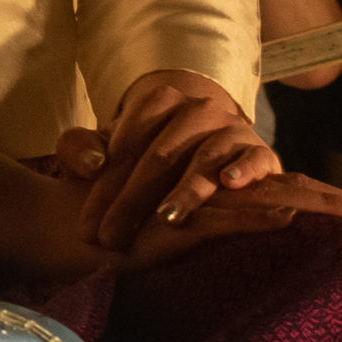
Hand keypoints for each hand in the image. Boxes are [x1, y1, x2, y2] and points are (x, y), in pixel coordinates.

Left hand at [76, 71, 277, 250]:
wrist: (212, 150)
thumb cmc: (145, 157)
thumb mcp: (107, 149)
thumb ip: (80, 149)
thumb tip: (94, 163)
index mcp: (157, 102)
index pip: (125, 145)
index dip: (103, 187)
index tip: (87, 227)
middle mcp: (196, 110)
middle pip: (159, 155)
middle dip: (132, 201)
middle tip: (111, 239)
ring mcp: (231, 129)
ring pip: (205, 159)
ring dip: (186, 190)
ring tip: (166, 218)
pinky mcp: (262, 152)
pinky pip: (256, 159)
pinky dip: (244, 170)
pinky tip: (229, 184)